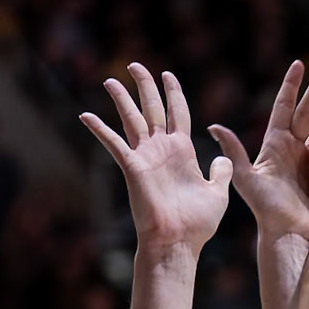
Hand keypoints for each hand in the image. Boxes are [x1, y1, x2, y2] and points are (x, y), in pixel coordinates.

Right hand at [81, 64, 230, 254]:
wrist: (178, 242)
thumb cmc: (197, 224)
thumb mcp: (217, 193)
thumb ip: (220, 172)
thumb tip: (222, 157)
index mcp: (183, 151)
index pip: (178, 113)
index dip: (173, 93)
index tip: (168, 75)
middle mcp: (162, 149)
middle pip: (153, 108)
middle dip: (145, 86)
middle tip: (136, 65)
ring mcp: (146, 157)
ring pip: (132, 119)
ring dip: (121, 99)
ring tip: (111, 80)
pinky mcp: (132, 167)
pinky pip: (113, 143)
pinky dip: (100, 129)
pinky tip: (86, 115)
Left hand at [210, 59, 308, 241]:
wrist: (288, 233)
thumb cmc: (265, 210)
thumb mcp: (246, 180)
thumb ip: (234, 152)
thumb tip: (214, 127)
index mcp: (275, 144)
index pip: (284, 106)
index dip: (292, 85)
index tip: (299, 64)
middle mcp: (293, 147)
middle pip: (308, 109)